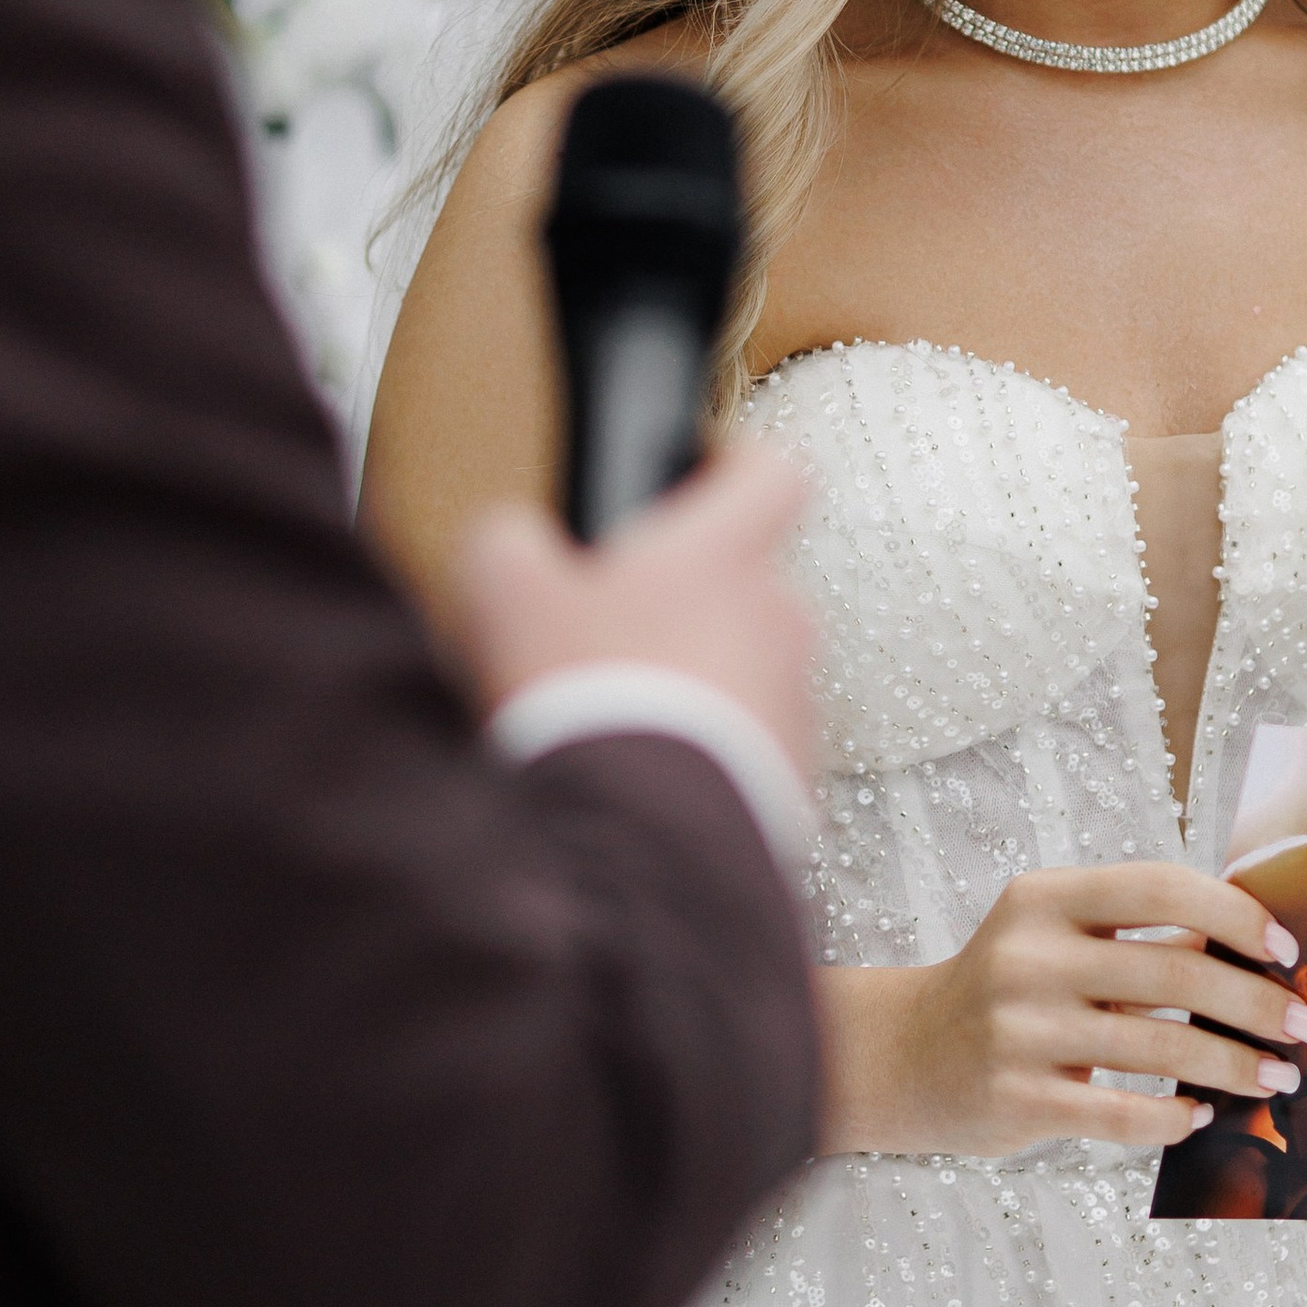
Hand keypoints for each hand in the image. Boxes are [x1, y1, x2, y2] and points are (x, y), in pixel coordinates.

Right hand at [445, 446, 814, 778]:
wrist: (649, 839)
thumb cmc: (591, 699)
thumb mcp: (507, 595)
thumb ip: (508, 541)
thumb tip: (512, 542)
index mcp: (726, 552)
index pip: (772, 471)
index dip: (735, 468)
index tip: (701, 480)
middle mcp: (782, 617)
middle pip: (747, 584)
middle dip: (687, 607)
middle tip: (617, 638)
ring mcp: (798, 702)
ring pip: (750, 671)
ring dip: (700, 687)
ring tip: (626, 724)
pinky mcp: (799, 780)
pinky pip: (755, 749)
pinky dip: (711, 757)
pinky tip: (649, 782)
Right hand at [816, 862, 1306, 1159]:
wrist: (902, 1057)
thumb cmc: (1005, 989)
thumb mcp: (1052, 937)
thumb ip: (1135, 934)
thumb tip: (1254, 946)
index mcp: (1043, 899)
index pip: (1161, 887)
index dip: (1237, 914)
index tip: (1285, 950)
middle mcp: (1027, 958)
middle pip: (1176, 974)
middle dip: (1258, 1003)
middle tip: (1306, 1027)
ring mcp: (1019, 1031)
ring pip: (1161, 1051)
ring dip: (1235, 1067)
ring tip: (1275, 1077)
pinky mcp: (1017, 1099)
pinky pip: (1123, 1115)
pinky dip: (1175, 1118)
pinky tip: (1203, 1116)